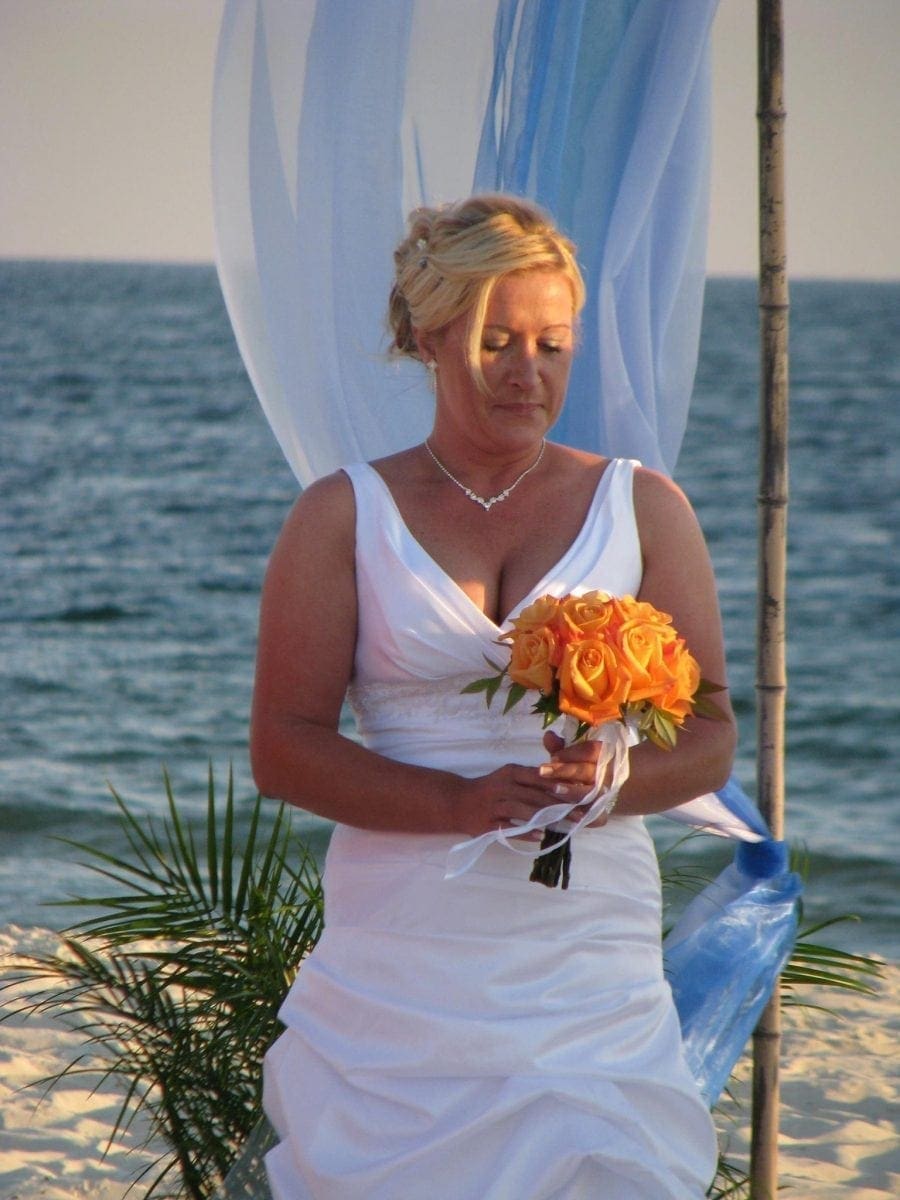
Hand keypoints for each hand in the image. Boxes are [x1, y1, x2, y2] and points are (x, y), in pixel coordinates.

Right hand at [451, 762, 579, 840]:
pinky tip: (540, 835)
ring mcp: (493, 806)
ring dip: (544, 818)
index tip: (577, 794)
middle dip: (558, 805)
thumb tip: (563, 786)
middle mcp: (502, 787)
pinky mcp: (487, 824)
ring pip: (521, 810)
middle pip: (533, 795)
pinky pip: (509, 828)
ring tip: (564, 825)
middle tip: (578, 814)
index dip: (557, 785)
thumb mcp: (508, 777)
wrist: (458, 802)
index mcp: (510, 773)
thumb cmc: (490, 789)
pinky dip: (525, 832)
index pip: (537, 777)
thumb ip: (531, 779)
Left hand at [538, 730, 610, 827]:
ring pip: (589, 793)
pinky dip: (576, 813)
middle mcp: (607, 774)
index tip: (552, 756)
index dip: (571, 753)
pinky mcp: (602, 814)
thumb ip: (561, 747)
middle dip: (564, 771)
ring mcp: (606, 795)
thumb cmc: (585, 767)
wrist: (609, 789)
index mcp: (604, 755)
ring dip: (570, 792)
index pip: (590, 751)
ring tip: (552, 789)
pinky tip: (560, 810)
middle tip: (542, 772)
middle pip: (587, 772)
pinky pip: (591, 815)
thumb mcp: (574, 755)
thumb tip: (548, 735)